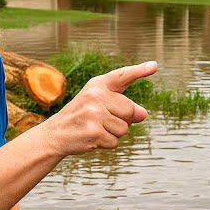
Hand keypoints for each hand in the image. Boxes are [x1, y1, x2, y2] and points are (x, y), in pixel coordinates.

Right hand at [40, 61, 156, 155]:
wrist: (55, 134)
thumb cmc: (81, 117)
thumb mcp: (99, 104)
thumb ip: (123, 105)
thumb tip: (143, 114)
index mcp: (97, 85)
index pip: (122, 76)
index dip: (140, 70)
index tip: (154, 66)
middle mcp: (95, 96)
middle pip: (130, 110)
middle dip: (122, 120)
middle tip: (101, 121)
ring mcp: (94, 114)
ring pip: (124, 129)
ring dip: (113, 133)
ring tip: (95, 129)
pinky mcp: (94, 132)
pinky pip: (115, 141)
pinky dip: (106, 144)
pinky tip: (92, 138)